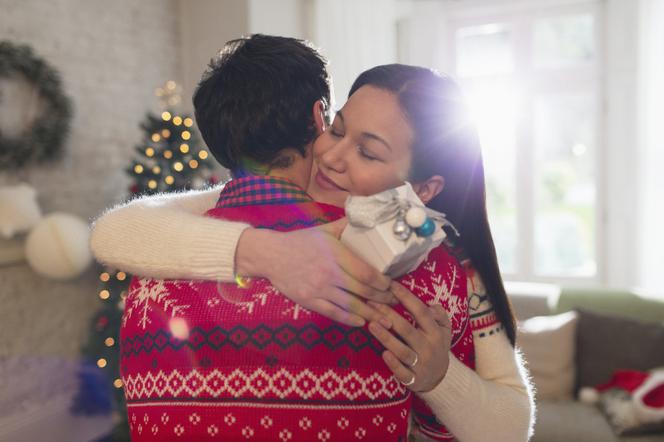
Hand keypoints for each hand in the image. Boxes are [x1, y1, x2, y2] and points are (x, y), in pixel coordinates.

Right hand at [235, 218, 393, 326]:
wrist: (270, 255)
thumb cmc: (300, 241)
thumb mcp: (324, 229)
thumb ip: (346, 225)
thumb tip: (366, 217)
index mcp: (335, 254)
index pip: (365, 272)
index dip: (382, 282)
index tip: (391, 285)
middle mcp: (328, 273)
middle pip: (362, 290)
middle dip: (382, 298)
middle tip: (394, 301)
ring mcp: (318, 289)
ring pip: (351, 305)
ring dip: (371, 313)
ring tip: (385, 318)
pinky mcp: (308, 300)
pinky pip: (333, 313)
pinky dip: (349, 319)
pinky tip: (361, 322)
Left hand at [367, 281, 451, 392]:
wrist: (440, 378)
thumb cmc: (436, 346)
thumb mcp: (444, 329)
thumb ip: (439, 314)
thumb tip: (429, 304)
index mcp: (435, 332)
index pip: (421, 312)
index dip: (406, 297)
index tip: (390, 285)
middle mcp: (428, 347)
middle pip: (407, 330)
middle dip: (389, 315)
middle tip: (371, 303)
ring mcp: (421, 365)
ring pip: (402, 351)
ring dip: (386, 338)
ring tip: (371, 325)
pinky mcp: (413, 379)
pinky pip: (402, 372)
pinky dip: (393, 364)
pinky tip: (383, 353)